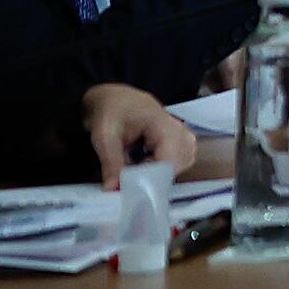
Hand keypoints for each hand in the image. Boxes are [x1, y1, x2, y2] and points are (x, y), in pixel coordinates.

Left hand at [81, 84, 195, 184]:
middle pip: (180, 162)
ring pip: (184, 162)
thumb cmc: (110, 112)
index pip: (170, 158)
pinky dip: (166, 167)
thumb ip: (111, 162)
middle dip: (157, 176)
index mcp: (161, 123)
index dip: (153, 178)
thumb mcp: (104, 136)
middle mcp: (179, 128)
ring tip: (139, 170)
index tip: (131, 187)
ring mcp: (183, 133)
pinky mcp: (181, 139)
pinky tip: (147, 164)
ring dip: (162, 172)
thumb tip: (114, 189)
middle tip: (133, 178)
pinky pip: (182, 159)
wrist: (114, 98)